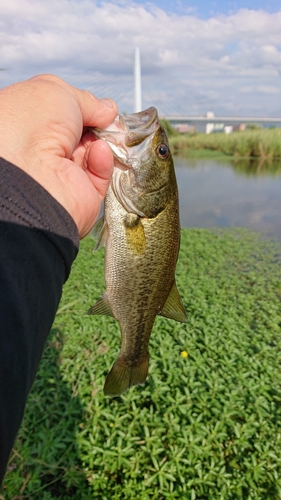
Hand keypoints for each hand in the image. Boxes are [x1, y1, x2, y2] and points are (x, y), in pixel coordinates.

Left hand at [0, 74, 117, 237]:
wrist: (31, 175)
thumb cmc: (32, 125)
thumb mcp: (58, 92)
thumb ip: (87, 101)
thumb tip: (107, 110)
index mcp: (26, 126)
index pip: (59, 116)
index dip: (80, 109)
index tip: (98, 107)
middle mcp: (39, 151)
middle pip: (79, 136)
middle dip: (96, 126)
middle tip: (108, 120)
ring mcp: (59, 175)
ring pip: (92, 155)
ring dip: (102, 142)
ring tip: (105, 136)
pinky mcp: (79, 195)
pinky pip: (99, 176)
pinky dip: (103, 162)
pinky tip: (100, 152)